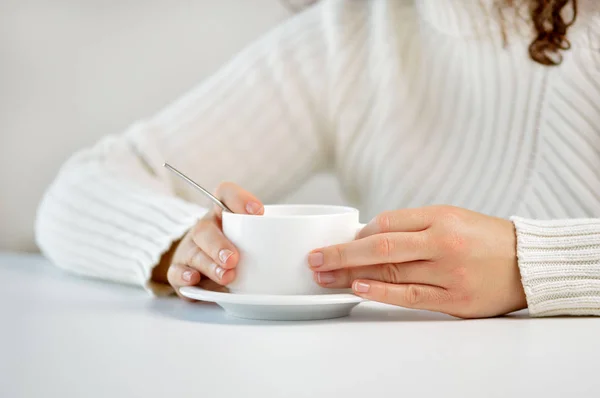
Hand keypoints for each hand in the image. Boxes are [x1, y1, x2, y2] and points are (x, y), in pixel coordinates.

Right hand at [152, 182, 263, 299]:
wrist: (202, 267)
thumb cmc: (236, 250)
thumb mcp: (254, 240)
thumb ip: (271, 239)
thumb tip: (301, 251)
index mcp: (223, 214)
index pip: (225, 194)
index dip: (239, 199)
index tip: (258, 212)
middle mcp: (204, 229)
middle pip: (205, 229)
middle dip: (219, 244)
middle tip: (235, 259)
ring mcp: (190, 250)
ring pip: (194, 253)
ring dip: (210, 265)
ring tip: (227, 276)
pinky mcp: (180, 272)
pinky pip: (176, 272)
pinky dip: (184, 276)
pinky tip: (194, 280)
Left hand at [308, 206, 526, 317]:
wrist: (528, 261)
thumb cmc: (483, 237)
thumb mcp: (450, 217)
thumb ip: (412, 225)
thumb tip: (366, 236)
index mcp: (440, 217)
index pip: (387, 222)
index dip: (357, 234)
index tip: (339, 241)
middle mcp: (442, 242)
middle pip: (380, 247)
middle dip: (340, 253)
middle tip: (313, 259)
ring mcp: (448, 272)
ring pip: (390, 272)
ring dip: (351, 275)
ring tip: (324, 277)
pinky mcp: (454, 299)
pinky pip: (409, 295)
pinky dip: (381, 293)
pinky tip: (357, 289)